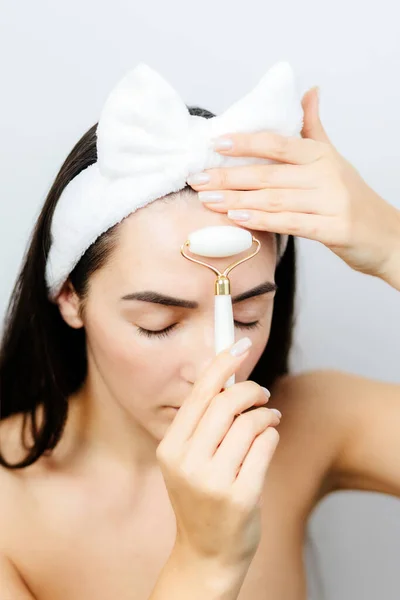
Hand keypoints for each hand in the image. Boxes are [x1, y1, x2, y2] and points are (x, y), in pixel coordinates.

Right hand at [156, 337, 280, 569]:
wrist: (207, 553)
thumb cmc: (202, 497)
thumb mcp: (188, 460)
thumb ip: (202, 421)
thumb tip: (226, 373)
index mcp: (170, 448)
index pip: (198, 394)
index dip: (222, 363)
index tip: (240, 343)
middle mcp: (186, 463)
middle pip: (226, 403)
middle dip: (251, 390)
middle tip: (262, 392)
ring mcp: (213, 482)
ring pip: (250, 422)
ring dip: (266, 413)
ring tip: (269, 417)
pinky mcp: (240, 496)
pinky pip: (266, 444)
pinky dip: (272, 433)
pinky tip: (269, 438)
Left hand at [187, 88, 399, 282]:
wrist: (385, 235)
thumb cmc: (353, 197)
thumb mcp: (334, 159)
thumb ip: (314, 129)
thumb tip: (309, 92)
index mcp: (321, 156)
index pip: (277, 144)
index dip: (245, 143)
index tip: (215, 143)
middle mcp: (325, 175)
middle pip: (267, 174)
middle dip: (228, 177)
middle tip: (197, 179)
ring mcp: (330, 202)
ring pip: (274, 199)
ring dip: (236, 200)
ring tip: (207, 200)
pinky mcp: (333, 229)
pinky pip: (291, 223)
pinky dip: (262, 221)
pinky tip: (237, 219)